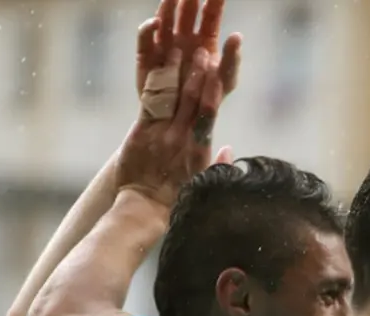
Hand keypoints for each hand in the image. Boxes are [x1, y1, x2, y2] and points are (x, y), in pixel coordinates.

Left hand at [117, 48, 223, 207]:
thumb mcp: (203, 184)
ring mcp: (160, 134)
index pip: (209, 114)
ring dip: (177, 73)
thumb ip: (216, 164)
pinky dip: (156, 85)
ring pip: (172, 98)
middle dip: (199, 74)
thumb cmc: (175, 201)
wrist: (142, 210)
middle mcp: (181, 138)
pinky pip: (150, 104)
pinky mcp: (140, 133)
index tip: (219, 71)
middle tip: (204, 52)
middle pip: (193, 100)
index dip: (214, 90)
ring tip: (182, 52)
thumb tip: (228, 148)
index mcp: (198, 150)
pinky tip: (159, 68)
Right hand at [136, 0, 241, 99]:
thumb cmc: (208, 99)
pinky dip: (148, 28)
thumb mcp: (226, 81)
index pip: (210, 16)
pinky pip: (145, 38)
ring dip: (168, 6)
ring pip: (165, 19)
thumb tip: (236, 35)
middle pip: (186, 12)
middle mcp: (184, 38)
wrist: (183, 119)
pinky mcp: (147, 56)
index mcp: (205, 41)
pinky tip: (157, 22)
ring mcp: (165, 45)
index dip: (213, 1)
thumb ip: (233, 59)